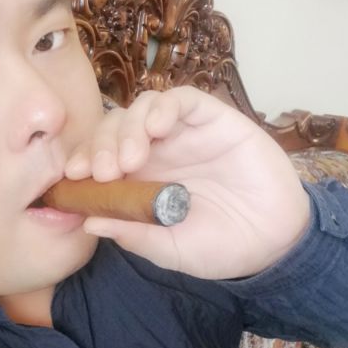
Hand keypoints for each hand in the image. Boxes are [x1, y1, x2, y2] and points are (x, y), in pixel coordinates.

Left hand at [65, 86, 310, 279]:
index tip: (74, 177)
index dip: (83, 161)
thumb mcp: (169, 248)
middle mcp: (156, 153)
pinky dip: (164, 107)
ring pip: (141, 109)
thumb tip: (88, 222)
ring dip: (128, 128)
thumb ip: (133, 234)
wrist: (274, 243)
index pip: (100, 157)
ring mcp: (183, 135)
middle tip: (104, 172)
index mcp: (138, 181)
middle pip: (114, 129)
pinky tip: (159, 128)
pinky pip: (182, 99)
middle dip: (100, 146)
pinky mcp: (213, 120)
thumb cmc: (218, 247)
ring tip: (132, 159)